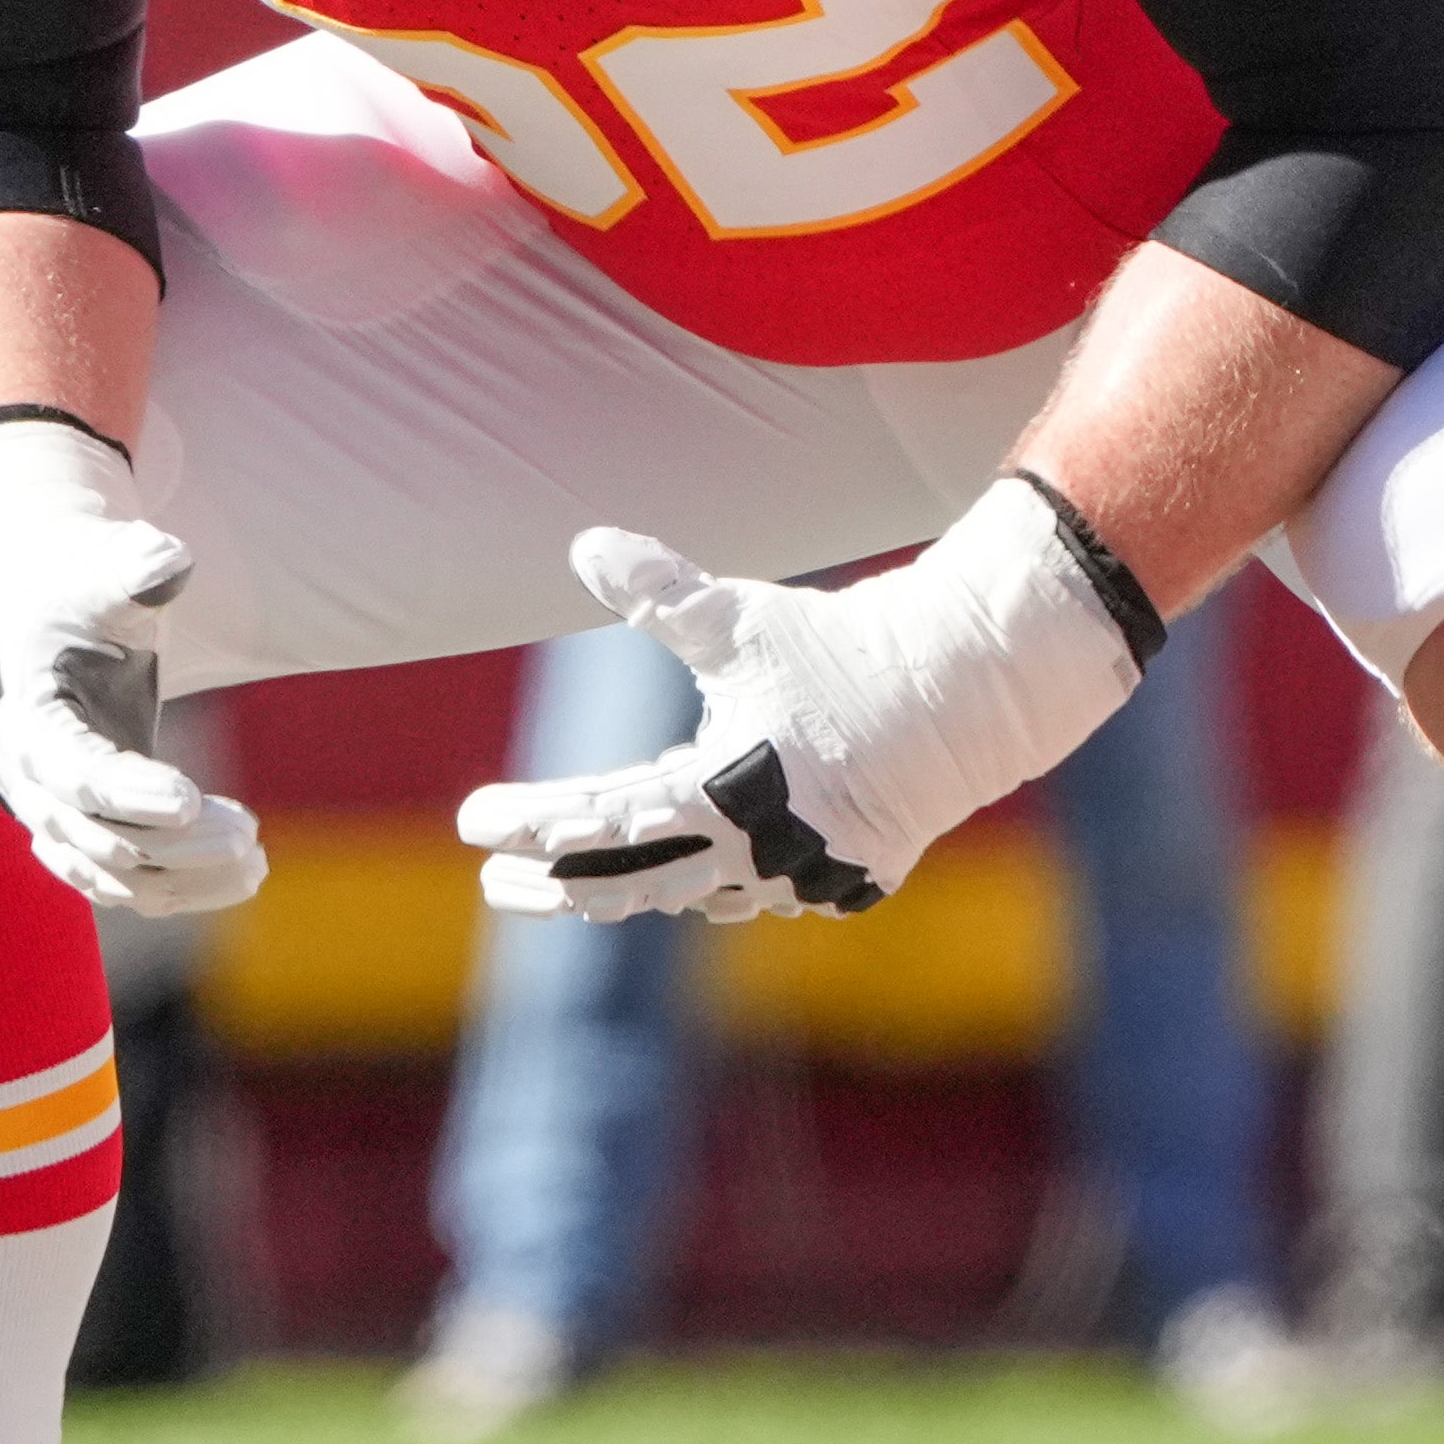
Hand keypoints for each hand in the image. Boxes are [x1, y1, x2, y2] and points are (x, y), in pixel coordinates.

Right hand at [0, 415, 263, 913]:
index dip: (130, 793)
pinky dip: (178, 887)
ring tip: (256, 861)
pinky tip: (242, 874)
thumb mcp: (95, 569)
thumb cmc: (69, 588)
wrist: (24, 614)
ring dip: (183, 879)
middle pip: (96, 839)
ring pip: (112, 876)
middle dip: (174, 845)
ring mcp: (51, 810)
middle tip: (249, 831)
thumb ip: (131, 567)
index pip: (75, 773)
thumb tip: (168, 559)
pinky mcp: (84, 825)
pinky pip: (122, 881)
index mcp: (27, 716)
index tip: (191, 800)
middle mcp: (29, 778)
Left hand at [453, 479, 1147, 923]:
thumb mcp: (744, 617)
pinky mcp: (838, 882)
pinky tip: (667, 879)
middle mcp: (754, 852)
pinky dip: (698, 887)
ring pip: (687, 899)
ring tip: (561, 886)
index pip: (597, 822)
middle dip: (554, 887)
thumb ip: (661, 591)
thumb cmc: (846, 648)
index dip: (529, 823)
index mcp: (720, 794)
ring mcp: (799, 877)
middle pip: (627, 888)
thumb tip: (584, 543)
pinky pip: (747, 896)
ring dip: (619, 892)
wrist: (971, 691)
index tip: (473, 822)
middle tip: (494, 880)